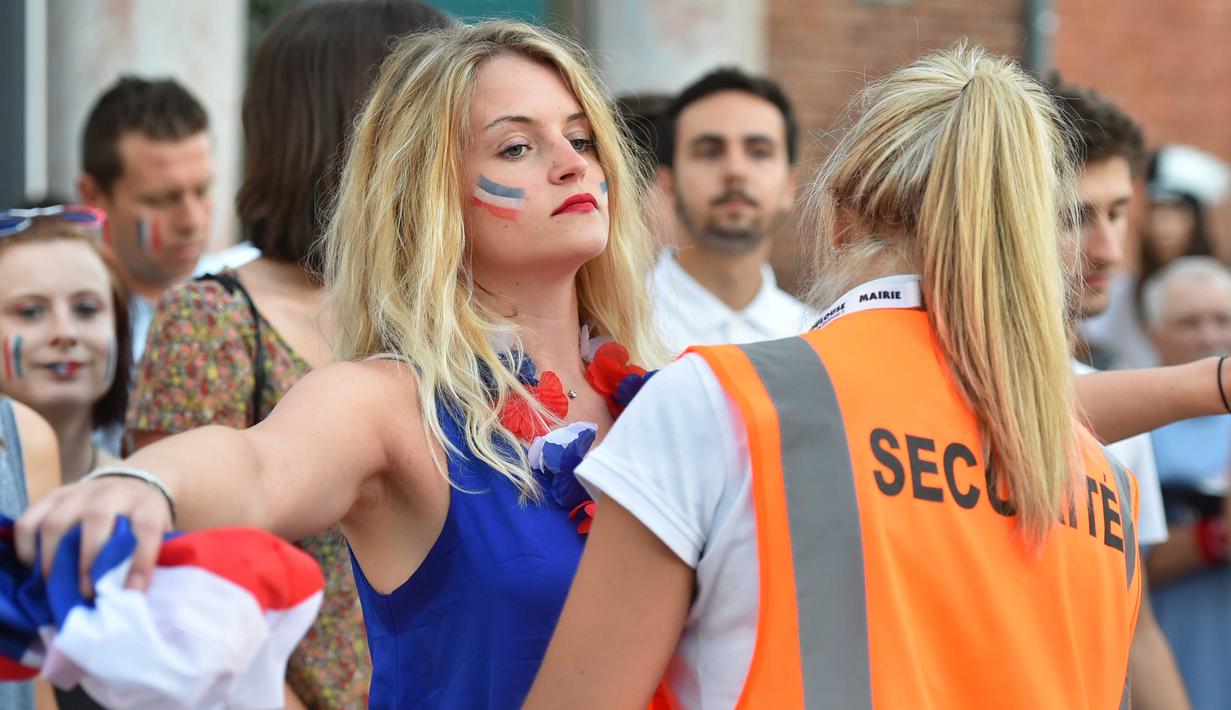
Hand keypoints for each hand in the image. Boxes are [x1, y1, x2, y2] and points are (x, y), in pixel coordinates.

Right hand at [15, 476, 172, 597]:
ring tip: (56, 585)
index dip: (139, 561)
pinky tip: (35, 567)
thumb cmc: (139, 523)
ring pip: (57, 522)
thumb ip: (153, 559)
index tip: (132, 592)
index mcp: (145, 503)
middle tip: (87, 592)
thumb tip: (133, 595)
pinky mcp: (52, 498)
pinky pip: (28, 522)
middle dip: (89, 562)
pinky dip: (28, 549)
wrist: (126, 487)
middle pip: (96, 518)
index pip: (146, 527)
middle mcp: (112, 492)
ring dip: (53, 559)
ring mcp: (79, 492)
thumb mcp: (158, 535)